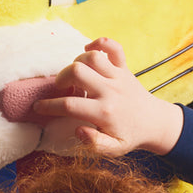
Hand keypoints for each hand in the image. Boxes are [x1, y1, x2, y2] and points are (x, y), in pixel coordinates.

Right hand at [34, 38, 183, 157]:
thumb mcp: (113, 150)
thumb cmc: (129, 136)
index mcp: (104, 112)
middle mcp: (110, 90)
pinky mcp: (124, 67)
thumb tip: (78, 129)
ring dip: (77, 61)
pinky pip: (113, 46)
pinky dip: (99, 42)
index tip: (38, 107)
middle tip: (60, 88)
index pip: (70, 105)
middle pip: (77, 71)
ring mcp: (118, 76)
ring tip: (76, 75)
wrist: (154, 123)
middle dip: (62, 78)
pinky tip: (89, 49)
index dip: (49, 106)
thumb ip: (95, 144)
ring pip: (91, 56)